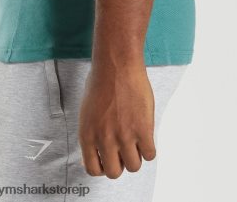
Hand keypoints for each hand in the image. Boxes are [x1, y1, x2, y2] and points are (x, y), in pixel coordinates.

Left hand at [78, 61, 155, 178]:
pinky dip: (149, 148)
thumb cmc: (101, 82)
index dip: (103, 166)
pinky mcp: (143, 130)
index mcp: (87, 135)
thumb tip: (98, 151)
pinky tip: (145, 135)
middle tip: (124, 150)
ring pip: (134, 166)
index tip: (109, 158)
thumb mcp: (87, 111)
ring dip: (136, 156)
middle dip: (120, 163)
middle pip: (114, 172)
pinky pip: (150, 154)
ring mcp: (124, 136)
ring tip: (136, 141)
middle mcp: (104, 139)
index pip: (93, 169)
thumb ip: (92, 133)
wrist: (117, 64)